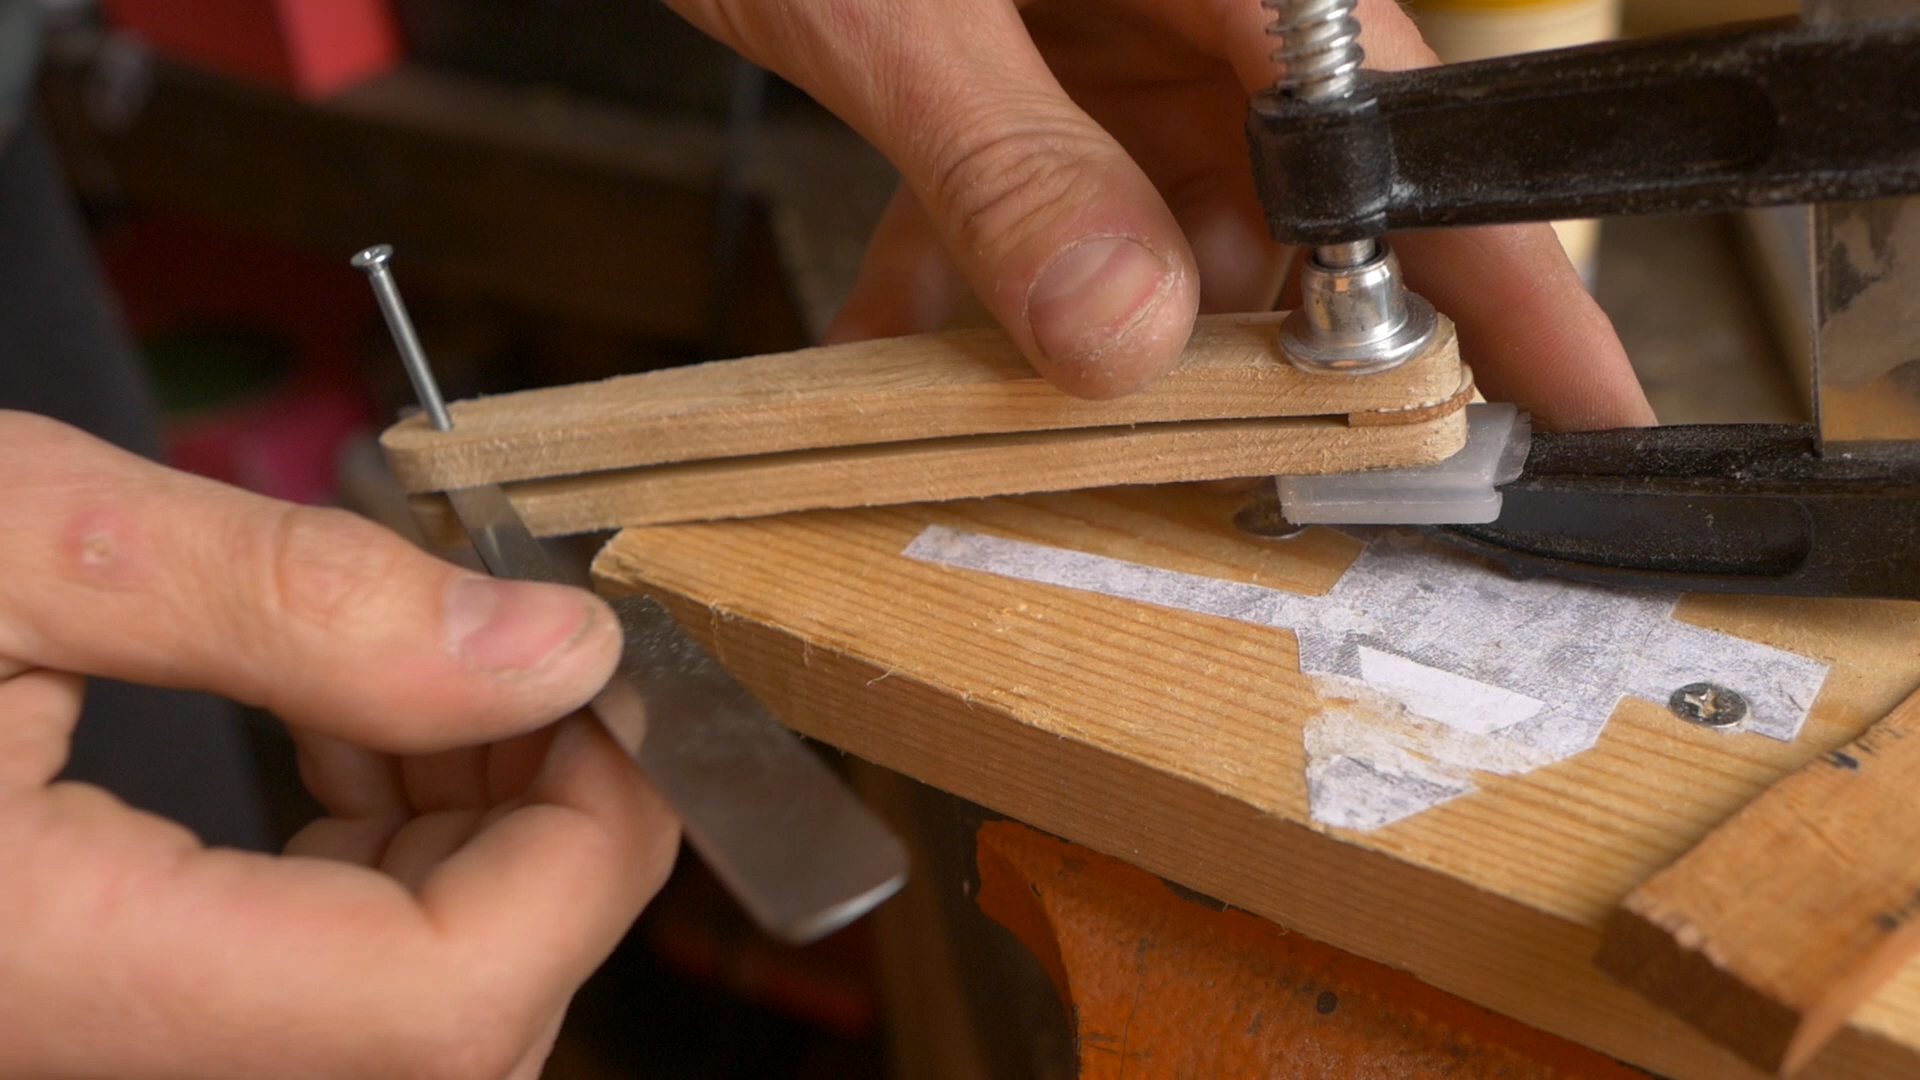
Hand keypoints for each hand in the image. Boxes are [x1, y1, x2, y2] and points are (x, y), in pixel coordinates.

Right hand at [0, 412, 679, 1078]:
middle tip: (535, 659)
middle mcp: (79, 1047)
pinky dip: (382, 855)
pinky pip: (314, 979)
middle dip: (547, 833)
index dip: (591, 850)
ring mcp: (95, 1034)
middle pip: (447, 1025)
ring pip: (396, 1008)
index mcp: (51, 975)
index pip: (445, 1003)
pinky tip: (349, 722)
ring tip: (426, 666)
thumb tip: (556, 646)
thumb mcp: (21, 539)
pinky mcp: (101, 996)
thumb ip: (294, 599)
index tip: (620, 688)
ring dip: (472, 835)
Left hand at [665, 0, 1653, 430]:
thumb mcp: (900, 2)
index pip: (1411, 135)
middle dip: (1228, 357)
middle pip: (1279, 221)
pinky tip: (892, 356)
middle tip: (1182, 464)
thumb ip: (1010, 162)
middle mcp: (1192, 5)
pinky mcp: (1011, 75)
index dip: (1504, 287)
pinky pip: (1025, 219)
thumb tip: (1123, 333)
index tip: (1576, 418)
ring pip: (1147, 243)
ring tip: (999, 421)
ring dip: (1071, 345)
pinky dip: (963, 298)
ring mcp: (1098, 42)